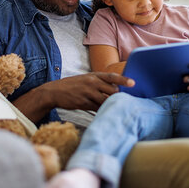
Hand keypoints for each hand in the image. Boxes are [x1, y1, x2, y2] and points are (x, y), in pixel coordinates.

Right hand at [13, 72, 134, 122]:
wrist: (55, 91)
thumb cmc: (74, 85)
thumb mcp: (87, 79)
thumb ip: (100, 83)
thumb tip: (115, 90)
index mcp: (94, 75)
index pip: (112, 76)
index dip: (123, 80)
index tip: (133, 83)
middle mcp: (92, 83)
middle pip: (111, 90)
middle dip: (118, 96)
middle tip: (124, 100)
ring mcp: (87, 93)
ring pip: (105, 100)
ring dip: (110, 104)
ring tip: (115, 107)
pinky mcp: (83, 103)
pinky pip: (97, 108)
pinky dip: (101, 110)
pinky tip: (104, 112)